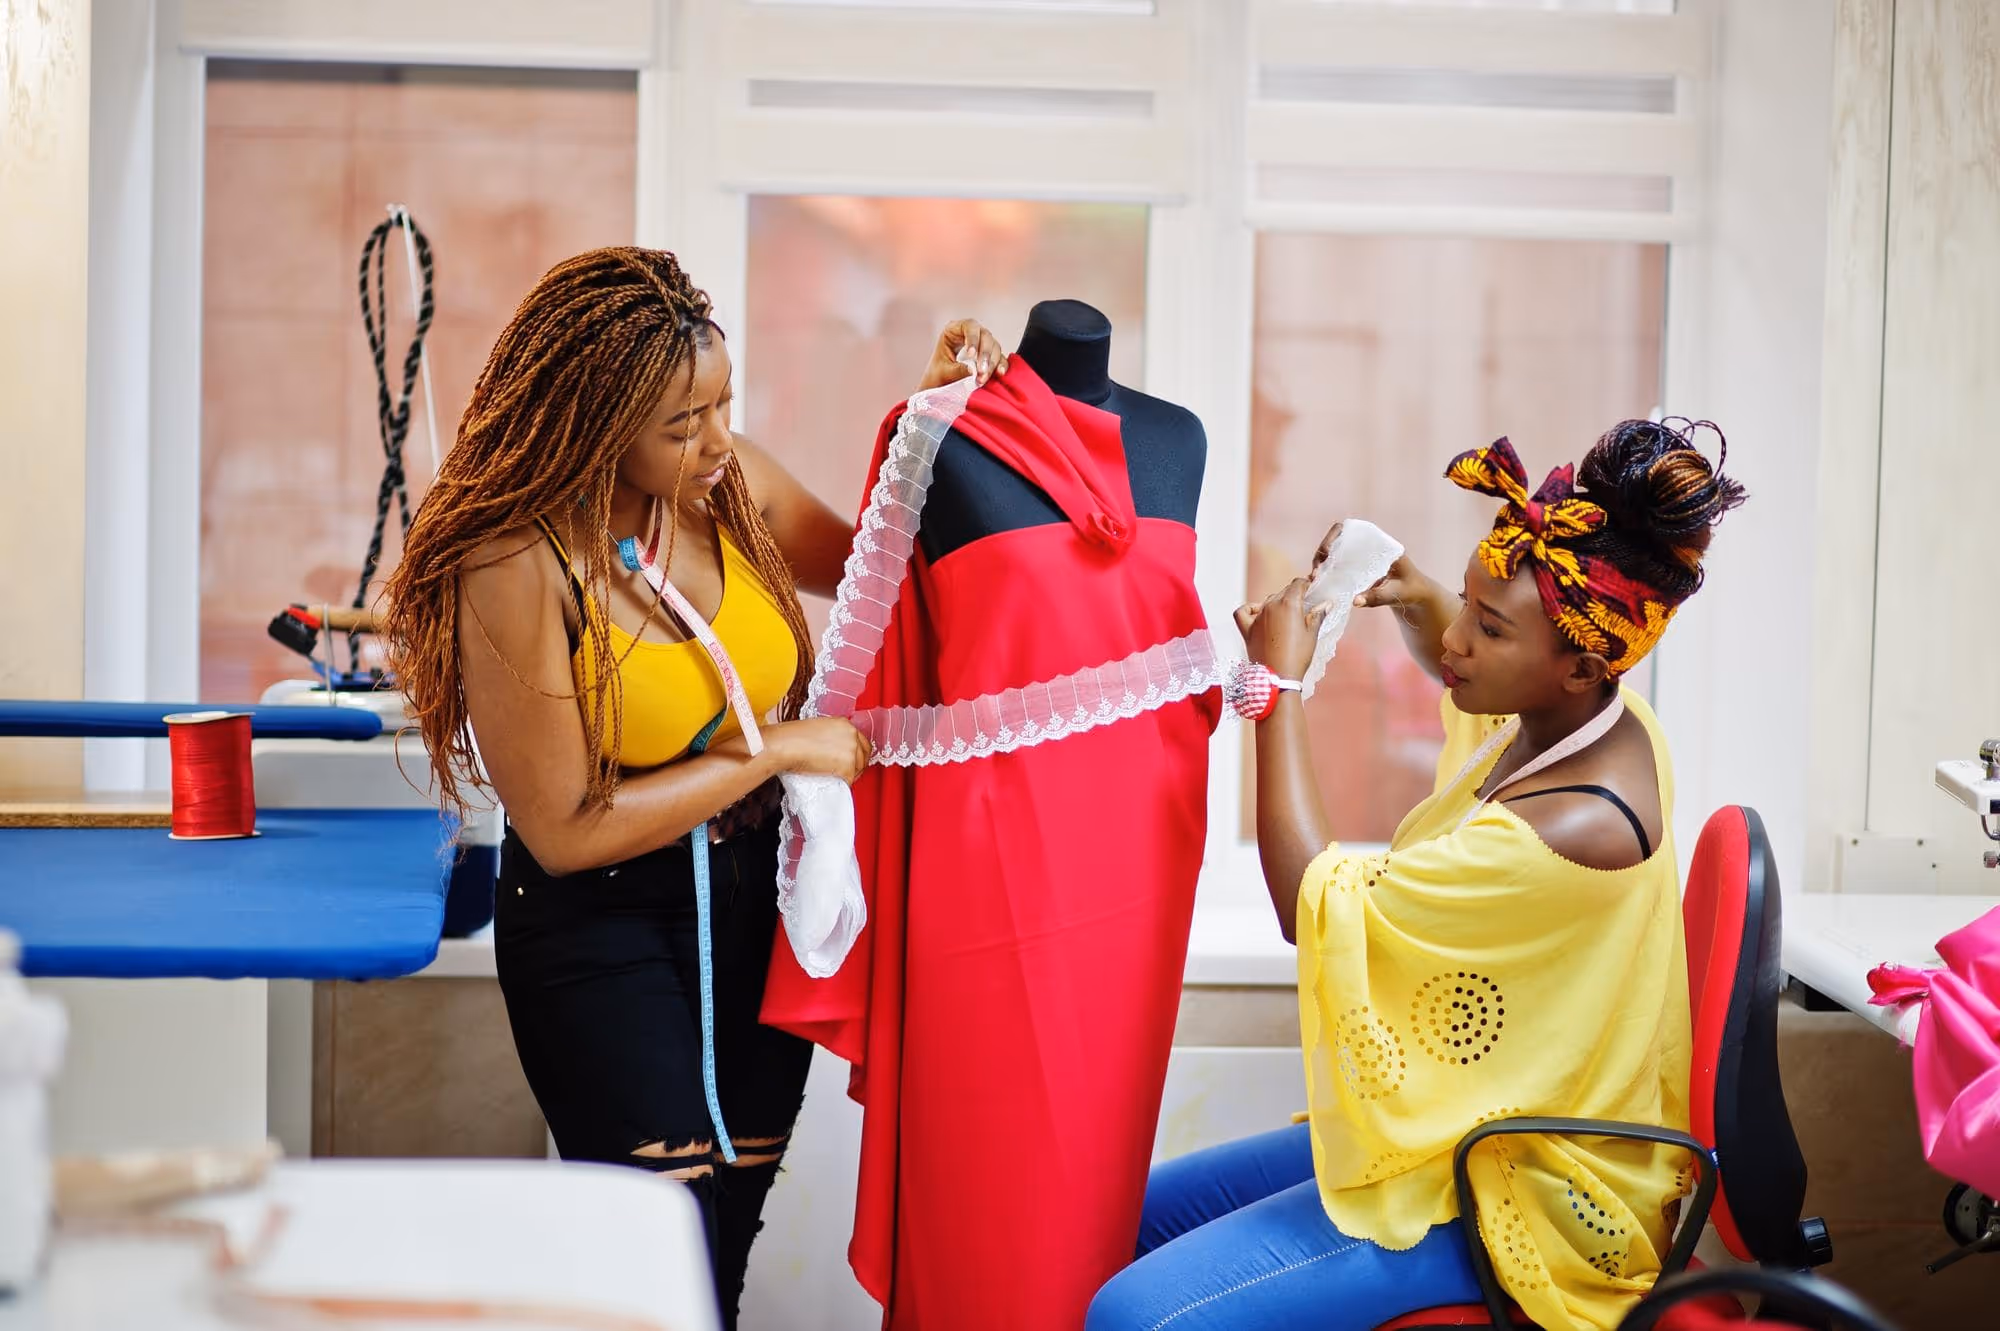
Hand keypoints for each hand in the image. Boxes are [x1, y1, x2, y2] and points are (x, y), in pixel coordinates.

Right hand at [762, 717, 873, 784]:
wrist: (786, 745)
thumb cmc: (793, 738)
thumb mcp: (818, 730)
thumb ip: (831, 737)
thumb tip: (833, 750)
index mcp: (844, 724)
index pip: (861, 741)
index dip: (857, 753)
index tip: (851, 760)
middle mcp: (852, 735)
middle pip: (865, 754)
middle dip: (858, 765)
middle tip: (847, 773)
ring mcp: (852, 751)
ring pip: (859, 768)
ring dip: (850, 775)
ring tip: (836, 777)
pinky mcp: (847, 767)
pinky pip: (850, 780)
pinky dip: (843, 783)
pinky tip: (833, 781)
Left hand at [917, 319, 1008, 391]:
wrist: (940, 384)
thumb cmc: (938, 373)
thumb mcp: (943, 372)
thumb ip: (957, 370)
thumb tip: (972, 370)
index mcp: (954, 330)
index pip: (968, 326)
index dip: (972, 339)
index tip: (971, 355)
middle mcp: (970, 334)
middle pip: (985, 336)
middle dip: (984, 354)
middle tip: (981, 371)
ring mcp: (982, 344)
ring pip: (994, 347)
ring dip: (992, 363)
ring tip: (982, 378)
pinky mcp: (990, 356)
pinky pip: (1000, 358)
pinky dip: (1001, 365)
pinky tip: (999, 373)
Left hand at [1233, 578, 1325, 680]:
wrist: (1278, 678)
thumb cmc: (1298, 656)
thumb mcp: (1312, 634)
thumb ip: (1318, 615)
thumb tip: (1327, 603)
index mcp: (1289, 604)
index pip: (1298, 584)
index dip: (1306, 584)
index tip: (1311, 589)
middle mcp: (1271, 605)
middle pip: (1283, 591)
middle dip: (1294, 595)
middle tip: (1303, 607)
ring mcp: (1257, 616)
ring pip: (1267, 600)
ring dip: (1277, 603)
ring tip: (1286, 616)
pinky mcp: (1247, 629)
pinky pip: (1243, 611)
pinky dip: (1250, 609)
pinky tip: (1258, 613)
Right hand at [1314, 522, 1429, 613]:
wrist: (1417, 595)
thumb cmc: (1411, 590)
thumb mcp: (1396, 594)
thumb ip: (1377, 597)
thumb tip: (1354, 601)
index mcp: (1378, 543)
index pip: (1351, 529)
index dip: (1334, 536)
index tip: (1327, 552)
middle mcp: (1366, 546)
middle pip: (1336, 539)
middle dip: (1322, 553)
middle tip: (1316, 571)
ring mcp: (1360, 557)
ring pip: (1332, 553)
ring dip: (1321, 563)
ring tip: (1315, 578)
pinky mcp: (1356, 569)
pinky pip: (1336, 565)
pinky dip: (1326, 572)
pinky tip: (1319, 583)